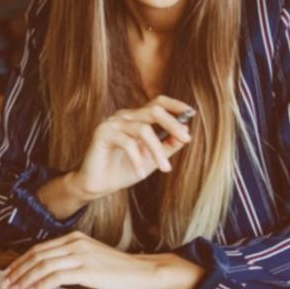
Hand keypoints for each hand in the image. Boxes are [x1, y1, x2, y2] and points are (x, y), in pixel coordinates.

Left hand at [1, 231, 201, 288]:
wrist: (145, 273)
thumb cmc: (120, 271)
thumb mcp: (91, 259)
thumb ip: (70, 261)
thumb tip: (46, 274)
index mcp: (75, 238)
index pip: (39, 249)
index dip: (21, 261)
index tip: (10, 273)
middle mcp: (76, 243)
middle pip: (37, 255)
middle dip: (18, 270)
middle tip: (6, 283)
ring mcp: (81, 255)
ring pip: (43, 265)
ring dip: (25, 279)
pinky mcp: (87, 269)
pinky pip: (56, 276)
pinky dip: (40, 285)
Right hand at [71, 95, 193, 200]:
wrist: (98, 186)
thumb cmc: (124, 170)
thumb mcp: (152, 158)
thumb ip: (168, 146)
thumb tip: (186, 133)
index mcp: (136, 118)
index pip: (157, 103)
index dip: (174, 105)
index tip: (191, 112)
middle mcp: (124, 116)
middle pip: (154, 111)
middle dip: (172, 124)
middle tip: (186, 139)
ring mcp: (112, 123)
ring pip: (143, 129)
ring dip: (157, 150)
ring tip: (164, 169)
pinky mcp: (102, 133)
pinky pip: (127, 143)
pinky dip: (137, 160)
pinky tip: (141, 174)